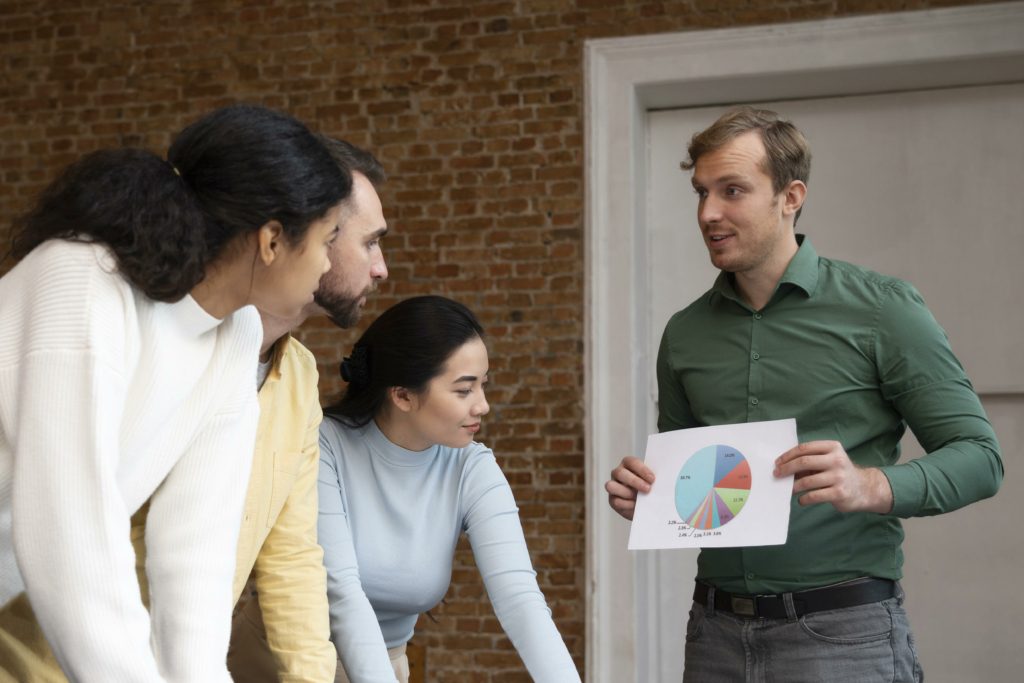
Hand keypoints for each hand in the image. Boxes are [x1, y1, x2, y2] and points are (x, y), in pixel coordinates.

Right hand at [605, 456, 655, 519]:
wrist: (647, 504)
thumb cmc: (651, 488)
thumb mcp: (654, 481)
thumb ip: (654, 478)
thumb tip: (661, 481)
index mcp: (628, 464)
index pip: (631, 462)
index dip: (641, 470)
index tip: (652, 479)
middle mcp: (619, 473)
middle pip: (620, 473)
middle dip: (634, 481)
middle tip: (648, 489)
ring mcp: (613, 486)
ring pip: (611, 486)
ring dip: (627, 492)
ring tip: (638, 498)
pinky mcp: (613, 500)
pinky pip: (616, 501)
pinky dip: (627, 504)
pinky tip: (636, 506)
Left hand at [774, 440, 892, 513]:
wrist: (864, 488)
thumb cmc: (838, 472)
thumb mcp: (828, 460)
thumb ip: (810, 460)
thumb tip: (783, 466)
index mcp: (832, 447)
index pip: (804, 448)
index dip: (788, 455)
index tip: (777, 462)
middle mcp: (837, 460)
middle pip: (804, 462)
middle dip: (786, 469)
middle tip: (776, 474)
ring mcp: (839, 477)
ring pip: (807, 481)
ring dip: (793, 486)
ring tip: (788, 489)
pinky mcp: (839, 493)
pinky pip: (814, 496)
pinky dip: (803, 499)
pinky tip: (801, 500)